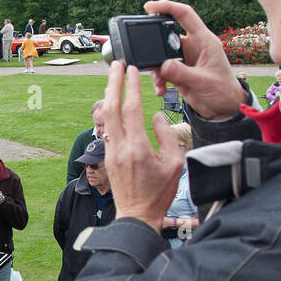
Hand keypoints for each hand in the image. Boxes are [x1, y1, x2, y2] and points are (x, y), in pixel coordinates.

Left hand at [102, 62, 184, 231]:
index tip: (133, 69)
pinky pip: (107, 129)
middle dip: (113, 83)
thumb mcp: (175, 164)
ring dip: (109, 95)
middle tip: (116, 64)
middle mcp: (120, 148)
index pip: (131, 109)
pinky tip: (113, 104)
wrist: (137, 216)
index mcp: (138, 148)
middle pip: (111, 107)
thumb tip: (158, 116)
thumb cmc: (159, 193)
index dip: (131, 86)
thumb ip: (167, 136)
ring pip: (105, 117)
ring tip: (113, 78)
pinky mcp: (108, 158)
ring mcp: (111, 153)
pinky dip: (109, 112)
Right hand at [144, 0, 247, 119]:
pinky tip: (161, 89)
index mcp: (204, 40)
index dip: (168, 6)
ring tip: (158, 81)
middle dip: (153, 43)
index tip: (149, 6)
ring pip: (162, 54)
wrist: (225, 109)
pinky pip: (162, 70)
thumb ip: (181, 73)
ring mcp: (185, 59)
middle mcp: (193, 46)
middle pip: (167, 35)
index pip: (185, 14)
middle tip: (142, 49)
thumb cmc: (223, 91)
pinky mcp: (179, 71)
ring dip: (155, 67)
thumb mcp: (203, 82)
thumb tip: (162, 65)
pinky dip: (158, 79)